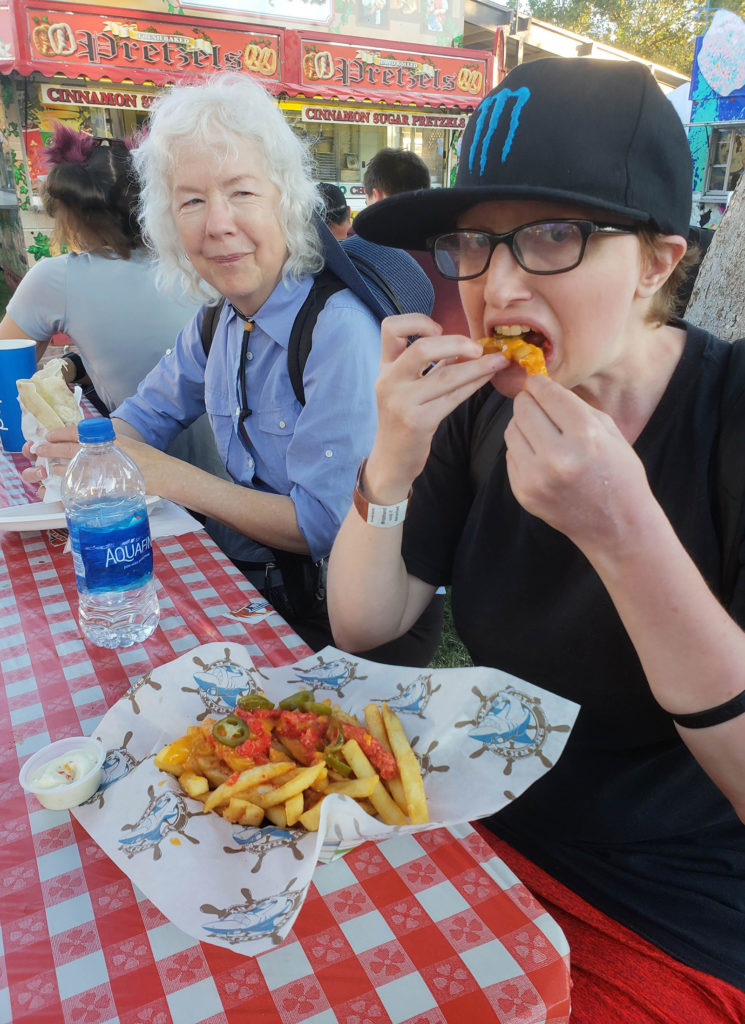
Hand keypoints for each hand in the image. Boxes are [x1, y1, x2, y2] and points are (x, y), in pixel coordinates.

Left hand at [22, 425, 166, 499]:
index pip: (78, 431)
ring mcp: (104, 467)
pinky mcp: (105, 484)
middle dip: (50, 449)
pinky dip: (68, 485)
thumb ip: (109, 443)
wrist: (165, 474)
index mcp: (108, 437)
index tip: (47, 434)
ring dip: (55, 468)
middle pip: (69, 448)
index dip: (60, 433)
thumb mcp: (127, 444)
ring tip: (44, 469)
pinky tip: (61, 485)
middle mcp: (104, 449)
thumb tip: (91, 444)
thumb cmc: (149, 460)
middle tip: (36, 450)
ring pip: (71, 466)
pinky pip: (81, 483)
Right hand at [368, 313, 505, 499]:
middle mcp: (389, 381)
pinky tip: (488, 378)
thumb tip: (464, 343)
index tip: (439, 330)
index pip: (390, 327)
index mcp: (385, 367)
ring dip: (478, 366)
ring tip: (500, 359)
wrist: (392, 459)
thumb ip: (431, 364)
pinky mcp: (418, 422)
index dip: (417, 322)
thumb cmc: (404, 418)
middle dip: (457, 343)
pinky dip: (474, 384)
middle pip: (422, 348)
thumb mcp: (408, 386)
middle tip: (478, 347)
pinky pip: (453, 397)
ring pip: (446, 376)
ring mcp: (402, 402)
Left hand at [504, 375, 653, 554]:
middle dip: (529, 401)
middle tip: (537, 405)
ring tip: (542, 433)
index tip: (537, 382)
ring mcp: (536, 477)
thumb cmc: (619, 473)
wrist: (617, 526)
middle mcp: (557, 456)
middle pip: (523, 408)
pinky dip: (522, 450)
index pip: (546, 393)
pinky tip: (541, 458)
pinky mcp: (523, 493)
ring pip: (511, 430)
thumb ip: (574, 405)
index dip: (539, 383)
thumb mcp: (610, 431)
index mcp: (584, 436)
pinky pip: (510, 455)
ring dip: (523, 425)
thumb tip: (540, 386)